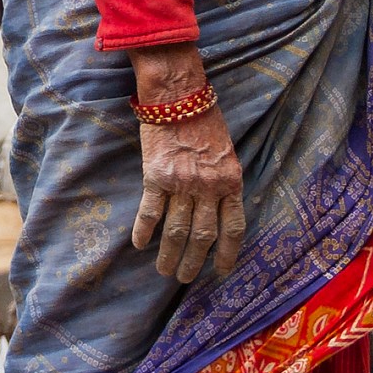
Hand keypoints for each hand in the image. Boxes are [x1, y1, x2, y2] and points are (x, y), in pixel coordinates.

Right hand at [129, 46, 244, 282]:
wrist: (177, 94)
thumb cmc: (204, 118)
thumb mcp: (226, 151)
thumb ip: (223, 180)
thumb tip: (218, 209)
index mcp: (230, 181)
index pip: (233, 227)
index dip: (228, 253)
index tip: (222, 271)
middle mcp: (208, 187)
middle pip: (203, 235)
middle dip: (194, 262)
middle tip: (185, 278)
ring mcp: (181, 183)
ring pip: (176, 230)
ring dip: (170, 255)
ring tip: (164, 271)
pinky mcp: (156, 176)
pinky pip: (150, 211)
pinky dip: (145, 230)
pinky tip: (140, 244)